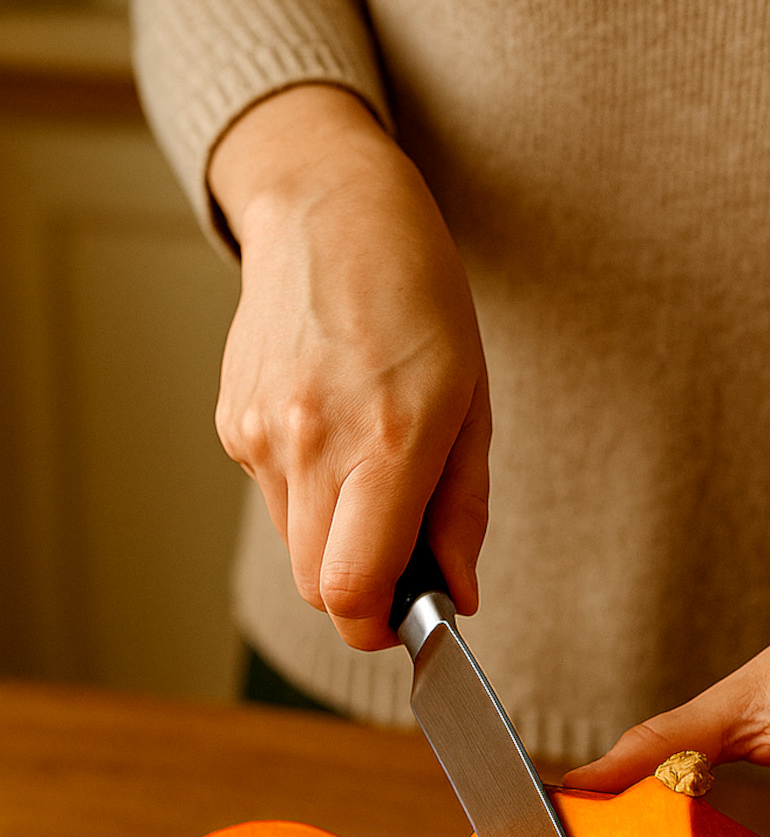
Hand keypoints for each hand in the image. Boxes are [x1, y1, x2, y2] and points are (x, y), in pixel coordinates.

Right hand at [210, 85, 489, 649]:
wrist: (329, 208)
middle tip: (404, 550)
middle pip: (318, 588)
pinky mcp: (231, 422)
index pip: (351, 591)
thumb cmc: (419, 300)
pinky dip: (307, 492)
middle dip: (361, 590)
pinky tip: (333, 428)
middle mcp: (311, 442)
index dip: (378, 628)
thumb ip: (461, 513)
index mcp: (386, 441)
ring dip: (334, 537)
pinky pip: (273, 498)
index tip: (406, 619)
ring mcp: (259, 432)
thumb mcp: (472, 404)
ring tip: (371, 465)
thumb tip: (455, 597)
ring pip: (294, 547)